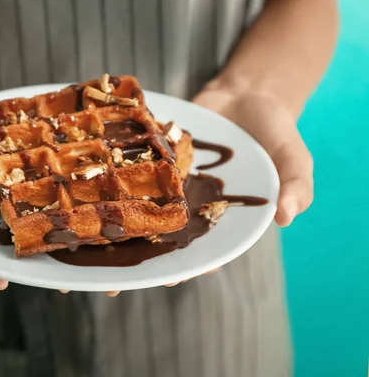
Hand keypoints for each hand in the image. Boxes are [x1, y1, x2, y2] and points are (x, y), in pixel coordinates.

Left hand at [98, 85, 312, 296]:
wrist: (246, 92)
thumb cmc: (274, 130)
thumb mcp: (293, 157)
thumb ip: (295, 184)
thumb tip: (287, 216)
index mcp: (221, 219)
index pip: (203, 251)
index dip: (185, 268)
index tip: (166, 280)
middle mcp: (188, 207)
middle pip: (160, 240)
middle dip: (136, 261)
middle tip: (107, 284)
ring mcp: (166, 185)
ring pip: (138, 211)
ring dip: (113, 229)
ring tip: (84, 250)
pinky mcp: (151, 159)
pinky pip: (130, 172)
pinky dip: (109, 182)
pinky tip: (81, 191)